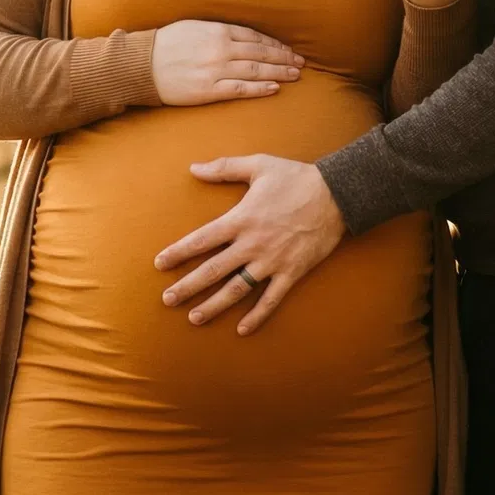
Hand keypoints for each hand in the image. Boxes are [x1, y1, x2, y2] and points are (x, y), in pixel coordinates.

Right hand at [151, 22, 303, 105]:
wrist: (142, 65)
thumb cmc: (166, 43)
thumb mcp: (194, 26)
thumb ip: (218, 29)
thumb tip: (240, 34)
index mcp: (217, 30)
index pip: (255, 37)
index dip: (275, 44)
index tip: (288, 49)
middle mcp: (221, 48)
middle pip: (261, 53)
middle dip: (283, 58)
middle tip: (300, 63)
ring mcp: (216, 70)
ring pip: (256, 70)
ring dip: (279, 72)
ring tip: (295, 75)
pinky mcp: (209, 90)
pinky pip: (241, 89)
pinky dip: (260, 88)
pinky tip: (274, 88)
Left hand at [155, 156, 344, 334]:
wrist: (335, 195)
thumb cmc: (295, 177)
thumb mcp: (258, 165)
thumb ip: (224, 168)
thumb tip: (194, 168)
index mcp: (240, 219)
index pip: (201, 240)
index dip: (178, 253)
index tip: (159, 264)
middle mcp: (252, 244)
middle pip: (212, 270)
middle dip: (187, 286)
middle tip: (167, 300)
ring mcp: (272, 261)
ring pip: (236, 290)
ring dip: (214, 305)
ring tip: (194, 318)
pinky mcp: (291, 272)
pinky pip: (271, 300)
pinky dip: (256, 316)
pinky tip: (241, 329)